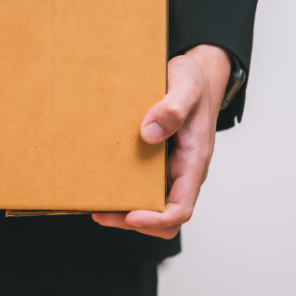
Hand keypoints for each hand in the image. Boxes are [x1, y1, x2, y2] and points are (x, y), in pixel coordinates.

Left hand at [93, 44, 230, 238]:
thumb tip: (149, 134)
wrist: (198, 74)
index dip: (156, 219)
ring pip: (153, 203)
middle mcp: (184, 170)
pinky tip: (103, 181)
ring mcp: (172, 167)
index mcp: (194, 161)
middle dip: (134, 221)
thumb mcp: (186, 88)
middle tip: (100, 213)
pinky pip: (145, 184)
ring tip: (96, 204)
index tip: (129, 215)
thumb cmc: (194, 81)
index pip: (181, 208)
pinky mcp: (160, 159)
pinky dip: (126, 190)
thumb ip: (172, 109)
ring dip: (127, 210)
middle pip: (165, 215)